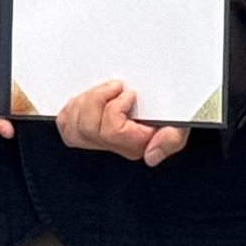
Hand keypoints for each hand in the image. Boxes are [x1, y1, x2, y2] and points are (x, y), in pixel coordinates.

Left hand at [54, 78, 185, 165]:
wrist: (160, 105)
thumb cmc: (169, 112)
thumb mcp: (180, 124)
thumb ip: (171, 139)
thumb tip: (151, 156)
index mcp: (135, 144)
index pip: (112, 132)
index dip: (116, 108)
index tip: (128, 95)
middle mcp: (114, 147)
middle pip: (88, 128)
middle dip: (98, 100)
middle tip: (114, 88)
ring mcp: (96, 142)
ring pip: (73, 127)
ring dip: (84, 102)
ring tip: (101, 92)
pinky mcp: (81, 132)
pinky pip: (65, 126)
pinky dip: (70, 109)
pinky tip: (86, 101)